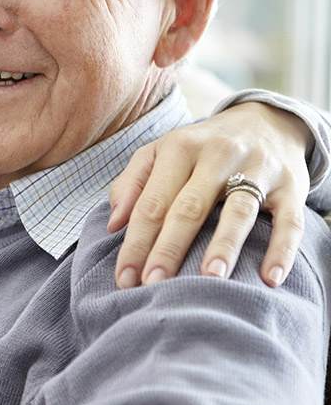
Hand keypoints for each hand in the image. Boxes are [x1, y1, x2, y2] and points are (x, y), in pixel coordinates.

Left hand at [109, 103, 310, 288]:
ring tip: (209, 278)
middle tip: (153, 283)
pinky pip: (290, 220)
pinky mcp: (291, 186)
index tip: (124, 276)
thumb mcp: (160, 153)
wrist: (263, 122)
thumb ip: (132, 184)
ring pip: (239, 210)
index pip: (152, 202)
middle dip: (168, 248)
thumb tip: (114, 224)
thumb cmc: (198, 148)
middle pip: (189, 207)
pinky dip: (281, 249)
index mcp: (180, 147)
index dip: (136, 241)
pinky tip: (269, 278)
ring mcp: (257, 169)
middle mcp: (218, 155)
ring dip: (223, 246)